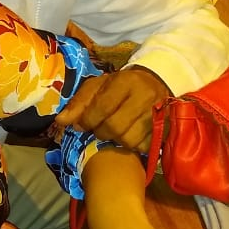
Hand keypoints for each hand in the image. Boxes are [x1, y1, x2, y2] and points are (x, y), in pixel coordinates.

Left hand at [54, 67, 169, 153]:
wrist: (156, 81)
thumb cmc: (121, 85)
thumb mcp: (98, 86)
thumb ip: (79, 103)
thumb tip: (61, 121)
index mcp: (125, 82)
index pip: (102, 107)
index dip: (88, 120)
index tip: (81, 125)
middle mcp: (144, 96)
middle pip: (115, 127)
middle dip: (101, 132)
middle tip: (99, 128)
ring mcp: (158, 114)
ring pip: (129, 140)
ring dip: (117, 140)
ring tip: (116, 131)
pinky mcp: (166, 128)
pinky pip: (144, 147)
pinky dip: (133, 145)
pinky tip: (130, 135)